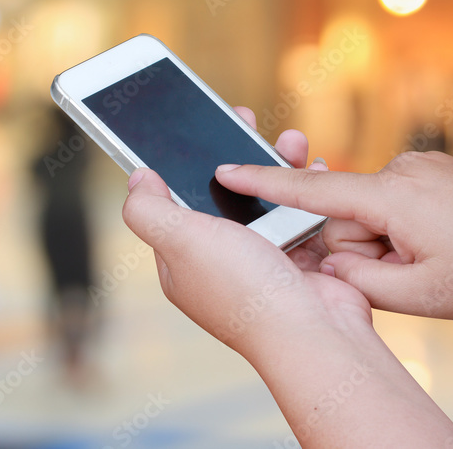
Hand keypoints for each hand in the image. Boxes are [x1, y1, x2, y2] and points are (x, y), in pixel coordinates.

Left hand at [122, 119, 452, 445]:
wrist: (317, 334)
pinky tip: (313, 166)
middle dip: (236, 153)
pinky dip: (307, 188)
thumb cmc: (246, 292)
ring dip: (277, 164)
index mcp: (183, 260)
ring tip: (291, 140)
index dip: (181, 162)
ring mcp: (264, 259)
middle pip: (223, 192)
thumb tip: (136, 178)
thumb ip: (148, 209)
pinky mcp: (302, 257)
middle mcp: (221, 261)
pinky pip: (302, 211)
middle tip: (246, 119)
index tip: (194, 126)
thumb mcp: (181, 241)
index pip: (173, 201)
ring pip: (266, 197)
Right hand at [216, 151, 452, 319]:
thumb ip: (359, 279)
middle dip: (363, 248)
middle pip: (347, 214)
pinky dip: (406, 229)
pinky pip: (398, 203)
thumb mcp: (421, 294)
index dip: (263, 181)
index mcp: (390, 196)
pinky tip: (446, 246)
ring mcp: (421, 167)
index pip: (311, 188)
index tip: (225, 168)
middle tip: (411, 272)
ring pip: (374, 212)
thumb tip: (328, 261)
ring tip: (439, 261)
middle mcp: (400, 170)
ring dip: (389, 242)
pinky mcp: (436, 172)